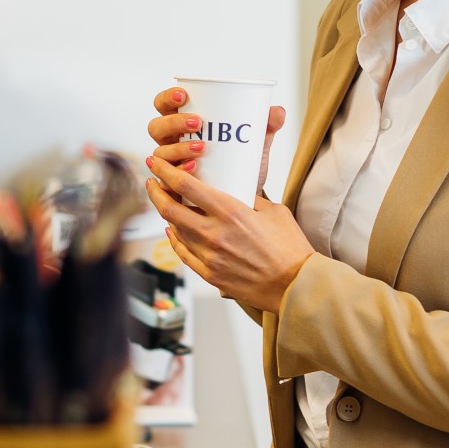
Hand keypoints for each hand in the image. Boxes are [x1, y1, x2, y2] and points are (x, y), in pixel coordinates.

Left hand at [144, 153, 313, 311]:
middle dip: (155, 192)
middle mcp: (214, 234)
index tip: (155, 163)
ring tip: (164, 203)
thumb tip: (236, 193)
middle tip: (152, 182)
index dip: (165, 172)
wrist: (295, 284)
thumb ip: (250, 200)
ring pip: (174, 231)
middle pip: (169, 210)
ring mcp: (209, 256)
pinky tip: (173, 231)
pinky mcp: (210, 275)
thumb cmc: (290, 247)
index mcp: (231, 212)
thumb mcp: (274, 211)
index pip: (186, 187)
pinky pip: (183, 253)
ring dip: (165, 215)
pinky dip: (175, 239)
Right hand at [147, 86, 286, 185]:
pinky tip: (194, 169)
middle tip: (198, 123)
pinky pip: (165, 180)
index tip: (185, 95)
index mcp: (183, 124)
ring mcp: (170, 165)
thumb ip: (266, 126)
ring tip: (201, 149)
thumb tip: (278, 111)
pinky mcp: (174, 187)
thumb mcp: (255, 143)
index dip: (168, 98)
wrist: (244, 196)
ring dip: (178, 148)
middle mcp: (171, 142)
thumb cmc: (242, 162)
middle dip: (174, 122)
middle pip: (157, 127)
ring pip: (160, 153)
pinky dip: (177, 174)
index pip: (164, 105)